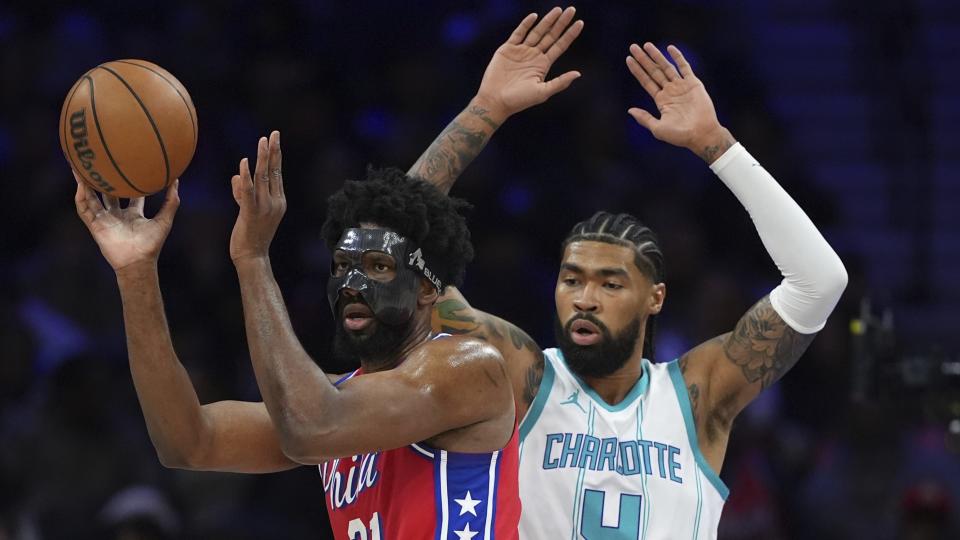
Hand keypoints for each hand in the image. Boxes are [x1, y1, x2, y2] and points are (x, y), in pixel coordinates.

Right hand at [74, 173, 179, 270]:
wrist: (138, 261)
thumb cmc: (152, 244)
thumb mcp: (164, 219)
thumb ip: (171, 201)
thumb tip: (176, 180)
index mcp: (132, 215)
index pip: (130, 195)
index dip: (128, 182)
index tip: (128, 167)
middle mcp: (117, 216)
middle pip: (107, 194)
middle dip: (103, 181)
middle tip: (99, 163)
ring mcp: (105, 220)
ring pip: (91, 199)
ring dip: (85, 184)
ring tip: (80, 167)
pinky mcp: (95, 226)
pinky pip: (85, 209)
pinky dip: (81, 197)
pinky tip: (80, 184)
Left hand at [230, 131, 285, 262]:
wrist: (252, 256)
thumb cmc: (250, 234)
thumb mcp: (248, 210)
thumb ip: (243, 192)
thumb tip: (237, 175)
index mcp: (278, 201)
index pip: (277, 174)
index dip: (276, 156)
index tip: (274, 140)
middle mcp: (275, 202)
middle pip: (274, 171)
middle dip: (273, 151)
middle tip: (273, 134)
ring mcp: (265, 208)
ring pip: (264, 177)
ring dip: (263, 157)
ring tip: (262, 141)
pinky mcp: (251, 213)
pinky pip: (249, 191)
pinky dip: (246, 175)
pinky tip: (244, 162)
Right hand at [475, 7, 583, 120]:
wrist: (496, 101)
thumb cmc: (519, 100)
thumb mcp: (543, 92)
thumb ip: (560, 82)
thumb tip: (578, 74)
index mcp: (543, 65)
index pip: (560, 46)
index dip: (570, 34)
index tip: (580, 23)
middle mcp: (534, 55)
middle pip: (550, 35)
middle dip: (561, 23)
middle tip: (571, 10)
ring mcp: (521, 51)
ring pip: (537, 32)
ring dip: (547, 21)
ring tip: (558, 10)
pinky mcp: (507, 49)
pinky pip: (518, 33)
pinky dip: (526, 24)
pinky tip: (534, 16)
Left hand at [626, 43, 733, 159]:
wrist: (701, 134)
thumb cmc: (680, 136)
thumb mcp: (658, 128)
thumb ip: (644, 118)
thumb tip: (630, 110)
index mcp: (661, 100)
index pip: (646, 81)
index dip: (637, 70)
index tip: (628, 59)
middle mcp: (670, 91)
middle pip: (654, 71)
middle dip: (643, 59)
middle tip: (633, 47)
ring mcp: (681, 86)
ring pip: (666, 67)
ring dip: (656, 56)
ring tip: (646, 45)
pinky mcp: (693, 84)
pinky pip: (684, 67)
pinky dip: (678, 57)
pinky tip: (670, 48)